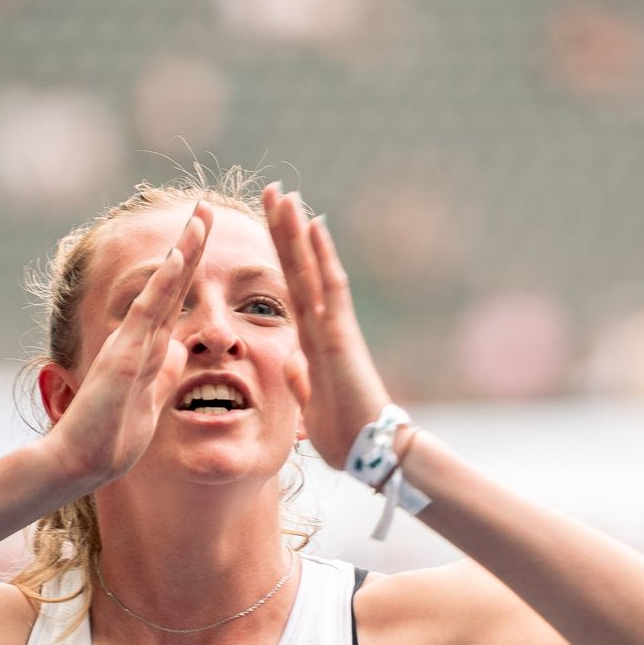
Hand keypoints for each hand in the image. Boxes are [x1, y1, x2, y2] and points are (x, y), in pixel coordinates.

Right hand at [47, 201, 213, 489]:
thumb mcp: (150, 402)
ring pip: (162, 287)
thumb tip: (177, 348)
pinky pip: (148, 312)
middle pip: (171, 282)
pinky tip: (182, 256)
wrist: (77, 463)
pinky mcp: (124, 357)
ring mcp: (130, 343)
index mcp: (147, 349)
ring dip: (183, 250)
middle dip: (190, 244)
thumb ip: (162, 373)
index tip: (206, 238)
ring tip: (202, 216)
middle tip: (205, 207)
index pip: (175, 300)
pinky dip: (165, 282)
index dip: (192, 269)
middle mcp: (138, 337)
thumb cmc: (110, 439)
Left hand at [263, 183, 392, 472]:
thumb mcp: (310, 405)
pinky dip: (322, 255)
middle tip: (273, 191)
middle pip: (301, 268)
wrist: (374, 453)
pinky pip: (331, 288)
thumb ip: (301, 379)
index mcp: (314, 342)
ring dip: (297, 231)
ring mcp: (334, 328)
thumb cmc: (347, 435)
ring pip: (313, 269)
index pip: (293, 288)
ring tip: (284, 195)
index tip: (270, 225)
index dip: (281, 256)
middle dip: (285, 230)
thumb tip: (292, 360)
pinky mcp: (341, 337)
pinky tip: (312, 223)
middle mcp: (325, 326)